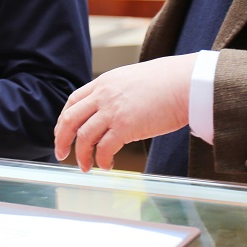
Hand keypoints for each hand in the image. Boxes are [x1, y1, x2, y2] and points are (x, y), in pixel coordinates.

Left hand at [54, 54, 196, 171]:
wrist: (185, 82)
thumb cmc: (166, 82)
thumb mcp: (131, 79)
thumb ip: (116, 92)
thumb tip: (112, 110)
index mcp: (103, 83)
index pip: (73, 101)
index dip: (64, 119)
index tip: (62, 132)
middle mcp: (103, 96)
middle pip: (70, 119)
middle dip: (61, 139)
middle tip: (61, 154)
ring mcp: (113, 111)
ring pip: (84, 137)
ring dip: (82, 155)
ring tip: (86, 167)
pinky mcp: (126, 126)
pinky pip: (104, 148)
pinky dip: (102, 160)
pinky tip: (107, 165)